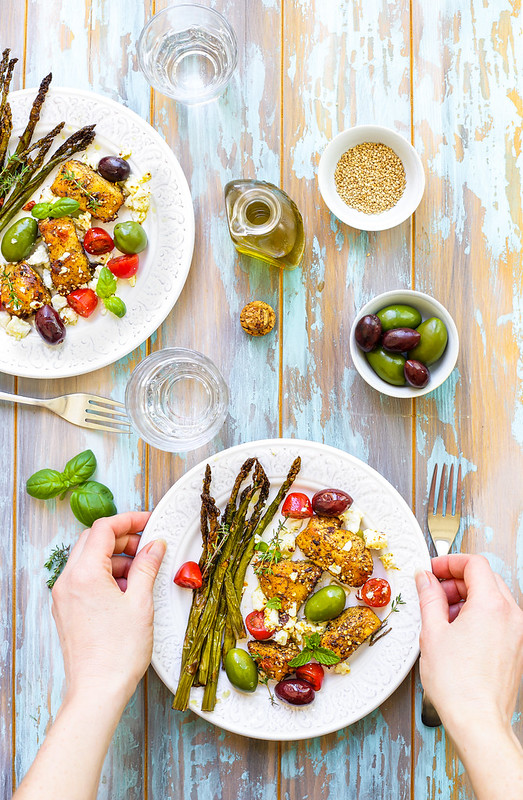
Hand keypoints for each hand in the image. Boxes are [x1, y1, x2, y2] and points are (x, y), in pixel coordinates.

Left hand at [52, 511, 165, 703]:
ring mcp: (64, 597)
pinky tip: (127, 591)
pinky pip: (85, 580)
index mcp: (84, 573)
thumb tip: (154, 547)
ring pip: (88, 561)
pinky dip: (106, 576)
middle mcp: (67, 582)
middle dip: (122, 539)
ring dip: (115, 559)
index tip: (148, 522)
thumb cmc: (118, 652)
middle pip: (93, 542)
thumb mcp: (140, 602)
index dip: (129, 520)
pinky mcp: (67, 611)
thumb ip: (147, 567)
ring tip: (141, 573)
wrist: (97, 691)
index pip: (103, 529)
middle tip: (148, 546)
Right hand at [415, 554, 522, 730]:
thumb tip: (425, 579)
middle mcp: (511, 616)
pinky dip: (479, 615)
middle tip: (434, 591)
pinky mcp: (516, 649)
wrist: (478, 721)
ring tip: (443, 616)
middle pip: (485, 579)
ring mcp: (518, 633)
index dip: (450, 562)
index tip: (433, 569)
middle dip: (457, 580)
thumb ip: (429, 598)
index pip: (475, 564)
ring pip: (493, 599)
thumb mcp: (433, 632)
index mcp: (492, 605)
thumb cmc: (458, 684)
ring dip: (467, 598)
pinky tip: (457, 633)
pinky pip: (499, 619)